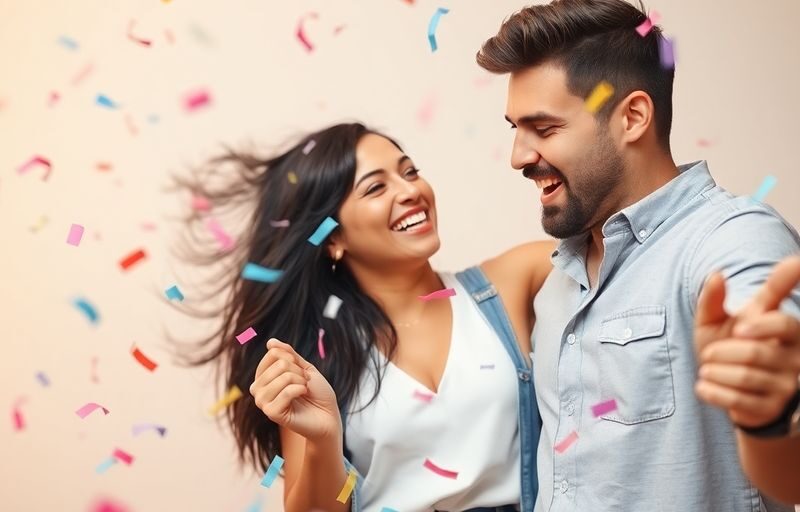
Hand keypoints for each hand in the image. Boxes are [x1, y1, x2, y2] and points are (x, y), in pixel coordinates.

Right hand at [250, 338, 341, 440]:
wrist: (328, 415)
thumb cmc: (317, 393)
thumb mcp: (304, 367)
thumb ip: (288, 354)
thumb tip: (270, 342)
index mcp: (264, 376)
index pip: (274, 353)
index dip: (293, 359)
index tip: (301, 372)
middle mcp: (258, 389)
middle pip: (279, 364)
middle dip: (299, 372)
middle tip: (304, 384)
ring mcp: (263, 402)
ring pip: (283, 377)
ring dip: (300, 381)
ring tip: (304, 390)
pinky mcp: (271, 413)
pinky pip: (286, 392)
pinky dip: (300, 391)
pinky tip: (302, 396)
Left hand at [695, 256, 799, 426]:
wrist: (729, 387)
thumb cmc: (726, 345)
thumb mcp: (716, 321)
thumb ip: (714, 299)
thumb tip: (715, 274)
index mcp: (786, 329)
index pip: (784, 324)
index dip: (762, 326)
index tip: (739, 328)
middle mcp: (794, 357)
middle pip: (754, 353)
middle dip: (720, 353)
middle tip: (708, 355)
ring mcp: (787, 385)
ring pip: (745, 377)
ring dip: (714, 372)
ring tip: (706, 369)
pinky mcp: (773, 409)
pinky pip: (738, 400)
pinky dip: (712, 392)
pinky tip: (703, 386)